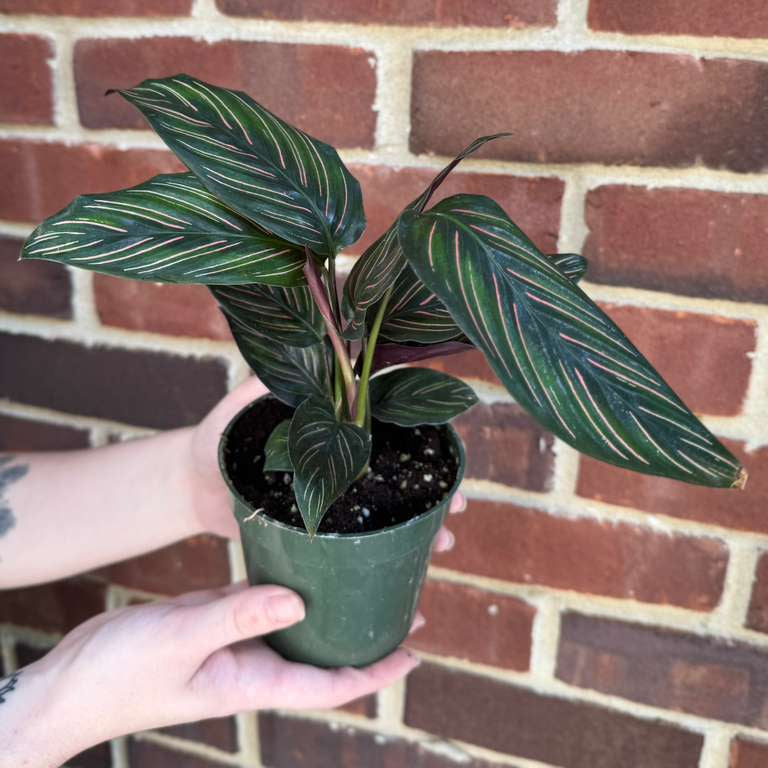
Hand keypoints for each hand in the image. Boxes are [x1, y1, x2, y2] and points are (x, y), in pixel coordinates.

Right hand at [3, 583, 421, 765]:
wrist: (74, 679)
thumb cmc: (121, 674)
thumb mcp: (182, 640)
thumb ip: (238, 618)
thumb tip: (300, 602)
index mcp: (254, 680)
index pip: (331, 683)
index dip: (377, 670)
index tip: (415, 651)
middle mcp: (254, 661)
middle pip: (323, 651)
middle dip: (363, 632)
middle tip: (403, 598)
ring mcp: (237, 638)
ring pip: (296, 621)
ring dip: (328, 604)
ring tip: (364, 573)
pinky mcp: (217, 616)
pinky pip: (262, 598)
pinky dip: (287, 582)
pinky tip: (304, 558)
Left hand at [185, 376, 464, 545]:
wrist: (188, 485)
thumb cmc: (213, 438)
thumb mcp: (236, 409)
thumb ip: (259, 389)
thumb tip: (288, 362)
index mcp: (329, 430)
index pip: (387, 432)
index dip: (421, 443)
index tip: (449, 457)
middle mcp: (337, 462)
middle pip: (396, 474)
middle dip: (432, 490)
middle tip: (458, 506)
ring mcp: (329, 498)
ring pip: (382, 511)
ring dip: (417, 526)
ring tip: (443, 545)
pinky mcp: (315, 530)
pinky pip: (353, 540)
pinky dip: (381, 552)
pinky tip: (405, 568)